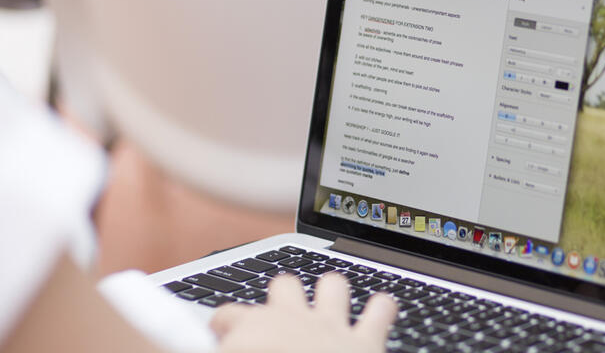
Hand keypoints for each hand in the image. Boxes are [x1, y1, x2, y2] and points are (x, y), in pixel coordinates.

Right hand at [211, 273, 397, 352]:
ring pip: (332, 284)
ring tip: (328, 314)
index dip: (223, 329)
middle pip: (283, 285)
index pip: (225, 316)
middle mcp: (290, 320)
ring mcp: (330, 326)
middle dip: (283, 299)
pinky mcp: (366, 341)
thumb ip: (214, 350)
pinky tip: (378, 314)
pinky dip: (381, 310)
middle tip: (279, 325)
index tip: (222, 341)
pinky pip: (381, 309)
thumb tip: (196, 348)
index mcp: (250, 333)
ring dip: (332, 295)